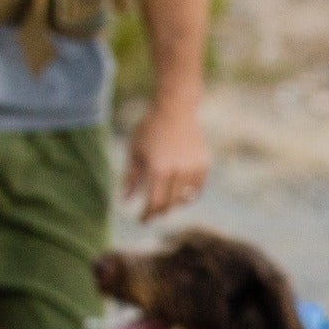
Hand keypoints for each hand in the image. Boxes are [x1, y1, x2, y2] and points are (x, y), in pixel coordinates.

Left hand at [124, 101, 207, 220]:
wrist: (176, 109)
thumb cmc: (150, 129)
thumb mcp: (135, 151)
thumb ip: (131, 177)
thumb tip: (125, 200)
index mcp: (158, 168)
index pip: (154, 202)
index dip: (148, 214)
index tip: (142, 220)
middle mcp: (178, 170)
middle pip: (170, 204)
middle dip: (160, 211)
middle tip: (152, 213)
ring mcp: (193, 168)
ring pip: (185, 198)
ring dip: (174, 203)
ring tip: (166, 201)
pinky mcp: (204, 164)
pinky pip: (196, 189)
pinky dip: (188, 194)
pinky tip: (179, 193)